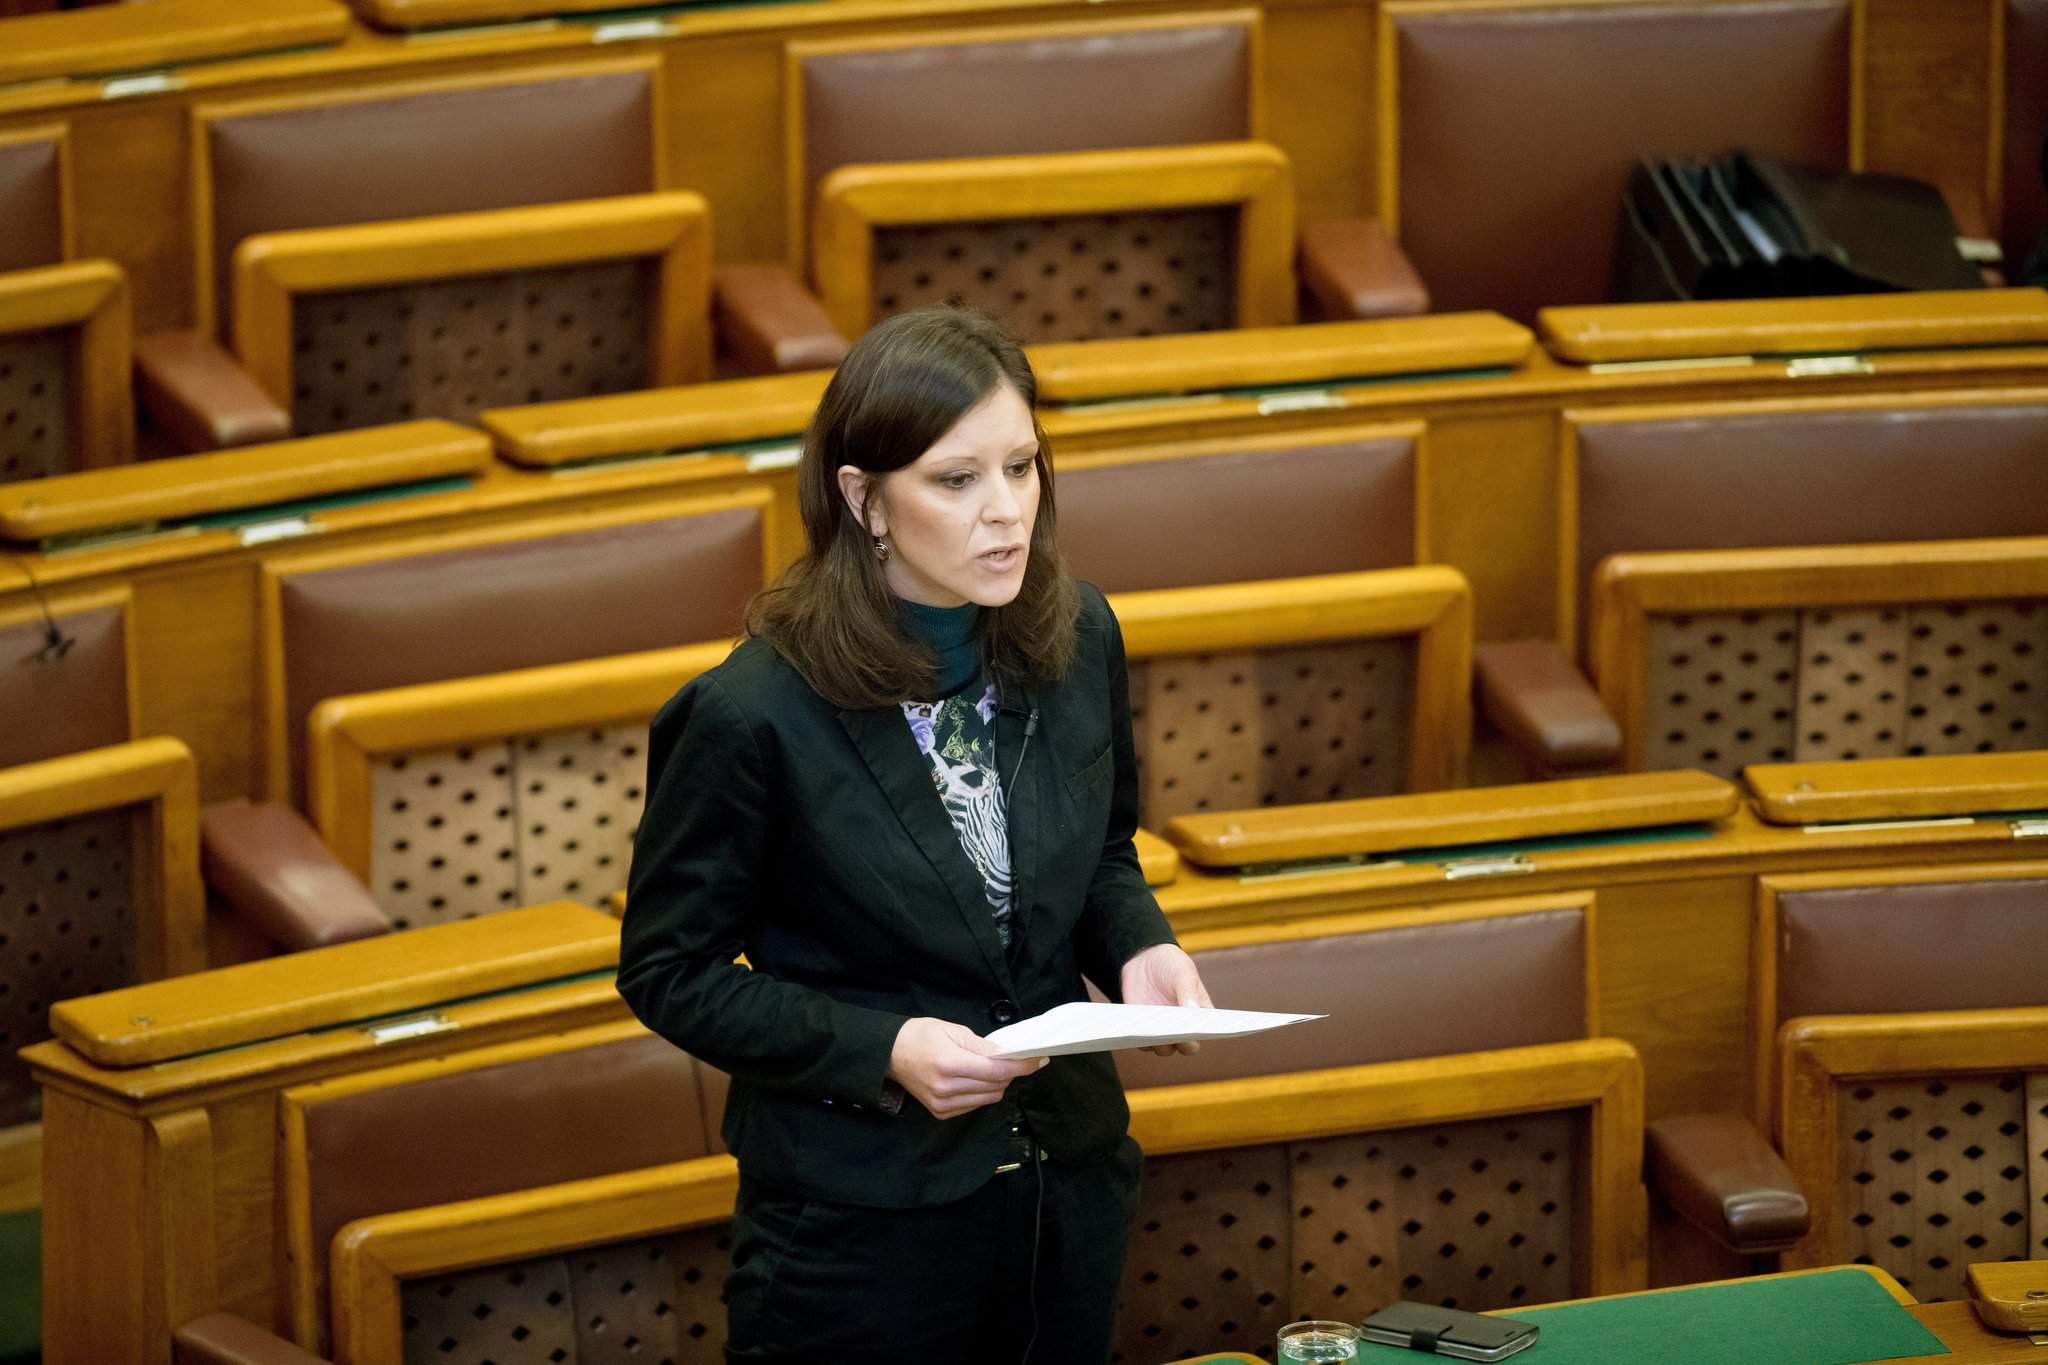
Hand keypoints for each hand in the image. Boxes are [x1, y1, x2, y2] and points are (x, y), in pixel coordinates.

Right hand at [888, 1017, 1044, 1119]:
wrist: (889, 1054)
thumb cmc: (921, 1035)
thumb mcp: (953, 1030)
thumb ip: (983, 1045)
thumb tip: (1010, 1055)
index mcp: (950, 1064)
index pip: (997, 1070)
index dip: (1022, 1065)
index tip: (1039, 1059)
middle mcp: (947, 1089)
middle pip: (997, 1085)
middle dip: (1009, 1071)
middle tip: (1010, 1058)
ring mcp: (944, 1105)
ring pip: (990, 1097)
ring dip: (997, 1083)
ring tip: (989, 1067)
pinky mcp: (942, 1113)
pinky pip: (976, 1105)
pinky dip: (983, 1092)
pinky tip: (974, 1079)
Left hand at [1120, 942, 1213, 1055]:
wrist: (1145, 959)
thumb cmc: (1171, 965)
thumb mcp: (1182, 973)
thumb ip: (1188, 991)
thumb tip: (1192, 1010)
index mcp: (1200, 1014)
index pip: (1206, 1031)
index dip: (1203, 1033)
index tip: (1196, 1028)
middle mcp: (1183, 1027)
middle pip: (1185, 1046)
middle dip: (1180, 1041)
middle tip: (1171, 1031)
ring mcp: (1163, 1030)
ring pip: (1163, 1049)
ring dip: (1157, 1043)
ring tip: (1150, 1030)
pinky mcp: (1143, 1030)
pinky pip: (1141, 1042)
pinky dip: (1138, 1039)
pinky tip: (1133, 1029)